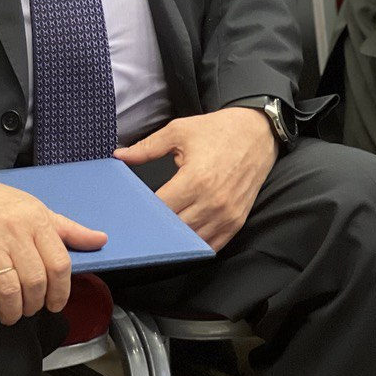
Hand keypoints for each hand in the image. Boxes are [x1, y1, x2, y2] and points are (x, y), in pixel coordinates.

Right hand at [0, 160, 106, 324]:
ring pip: (9, 289)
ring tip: (8, 314)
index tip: (53, 303)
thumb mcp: (33, 208)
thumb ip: (67, 228)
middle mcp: (14, 229)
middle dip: (34, 305)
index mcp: (35, 218)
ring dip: (11, 311)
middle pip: (35, 282)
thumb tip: (100, 240)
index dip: (60, 292)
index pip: (59, 264)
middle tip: (28, 309)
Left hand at [116, 109, 277, 251]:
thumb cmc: (217, 131)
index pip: (162, 208)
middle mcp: (212, 201)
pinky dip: (197, 245)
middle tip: (140, 225)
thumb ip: (147, 147)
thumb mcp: (178, 131)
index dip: (144, 211)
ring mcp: (227, 215)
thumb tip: (119, 155)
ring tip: (159, 233)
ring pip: (193, 241)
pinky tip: (183, 239)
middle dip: (157, 227)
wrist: (256, 133)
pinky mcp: (237, 221)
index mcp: (195, 178)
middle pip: (175, 229)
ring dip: (176, 240)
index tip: (132, 210)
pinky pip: (213, 245)